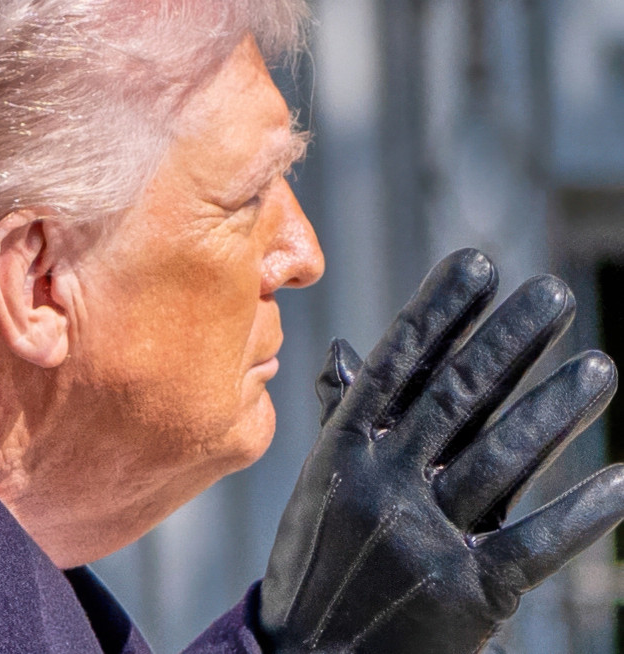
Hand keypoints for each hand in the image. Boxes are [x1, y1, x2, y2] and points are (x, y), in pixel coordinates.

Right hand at [259, 248, 622, 653]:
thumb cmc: (320, 563)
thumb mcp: (320, 487)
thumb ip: (343, 417)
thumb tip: (340, 350)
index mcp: (343, 451)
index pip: (395, 367)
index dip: (439, 313)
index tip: (477, 263)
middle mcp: (380, 484)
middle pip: (454, 399)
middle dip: (506, 343)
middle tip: (553, 295)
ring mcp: (421, 538)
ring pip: (501, 460)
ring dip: (556, 410)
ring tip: (602, 367)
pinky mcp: (463, 596)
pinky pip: (533, 544)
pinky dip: (582, 512)